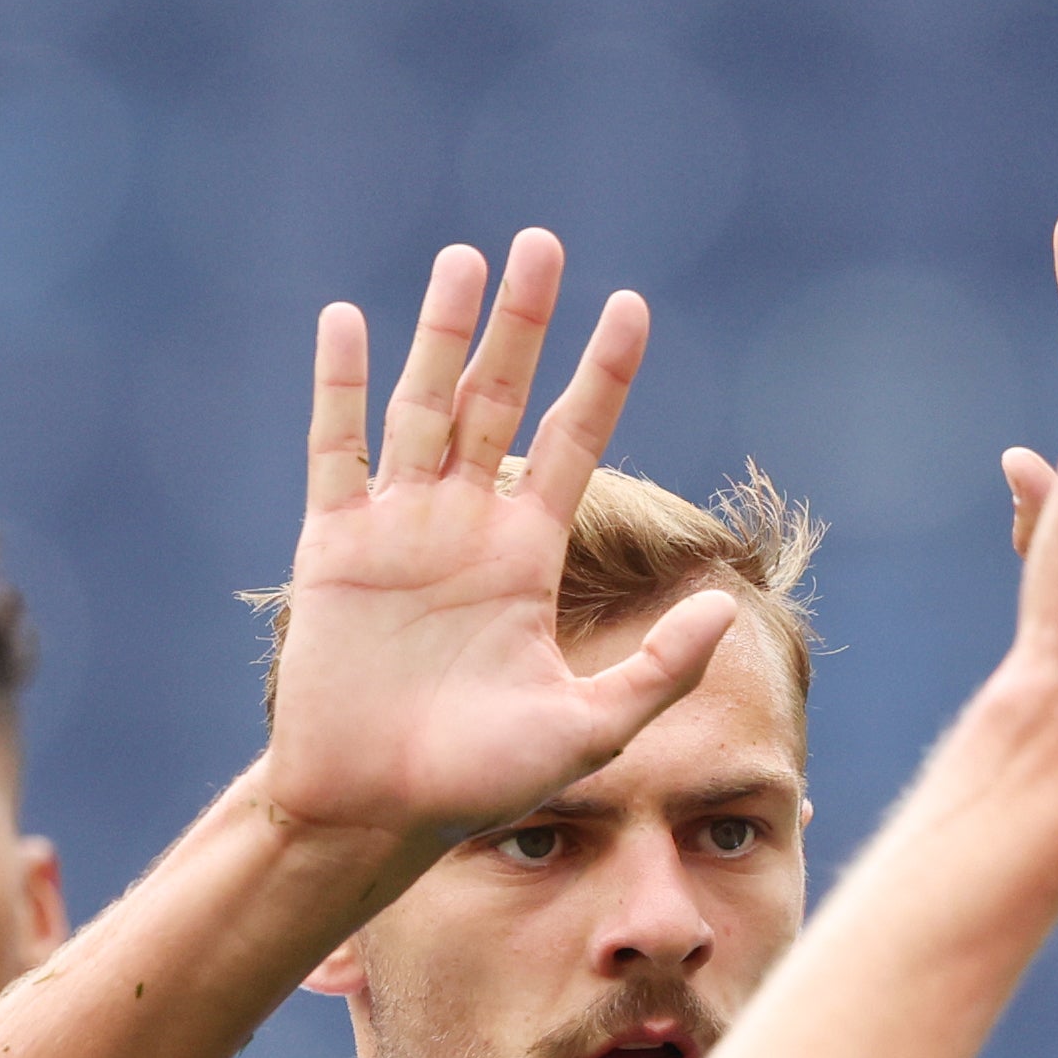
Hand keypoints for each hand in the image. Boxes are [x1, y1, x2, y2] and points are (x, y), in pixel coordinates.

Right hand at [265, 230, 739, 849]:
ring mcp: (396, 529)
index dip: (600, 375)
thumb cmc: (480, 783)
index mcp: (526, 557)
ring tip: (466, 259)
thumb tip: (725, 606)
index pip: (572, 441)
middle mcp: (464, 527)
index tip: (631, 306)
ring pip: (423, 406)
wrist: (375, 814)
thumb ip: (660, 670)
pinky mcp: (332, 546)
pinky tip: (346, 319)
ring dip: (443, 334)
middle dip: (522, 324)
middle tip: (543, 243)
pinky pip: (336, 450)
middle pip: (498, 400)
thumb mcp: (590, 730)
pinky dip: (339, 386)